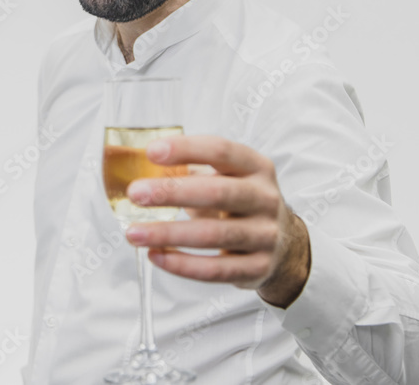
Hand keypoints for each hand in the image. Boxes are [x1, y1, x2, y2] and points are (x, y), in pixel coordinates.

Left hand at [124, 135, 310, 307]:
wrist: (285, 244)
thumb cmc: (241, 203)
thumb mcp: (228, 177)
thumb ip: (191, 170)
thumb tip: (136, 165)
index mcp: (255, 167)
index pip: (221, 151)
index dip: (186, 149)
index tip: (151, 152)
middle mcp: (264, 198)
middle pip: (217, 192)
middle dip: (172, 192)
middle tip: (136, 193)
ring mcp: (265, 235)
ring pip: (213, 235)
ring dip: (167, 234)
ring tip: (134, 233)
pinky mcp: (257, 268)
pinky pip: (215, 269)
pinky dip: (182, 265)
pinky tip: (156, 256)